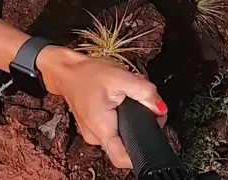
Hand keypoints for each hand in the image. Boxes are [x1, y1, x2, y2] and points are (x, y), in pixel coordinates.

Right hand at [38, 47, 167, 169]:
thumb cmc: (88, 73)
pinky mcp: (92, 128)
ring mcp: (92, 134)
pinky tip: (120, 105)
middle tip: (148, 109)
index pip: (122, 158)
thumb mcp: (120, 77)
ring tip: (131, 103)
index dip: (140, 152)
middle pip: (124, 146)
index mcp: (101, 128)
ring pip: (119, 138)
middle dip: (140, 130)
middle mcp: (95, 137)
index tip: (153, 134)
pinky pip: (111, 131)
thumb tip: (161, 108)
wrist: (66, 70)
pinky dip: (120, 121)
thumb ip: (144, 92)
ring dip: (129, 124)